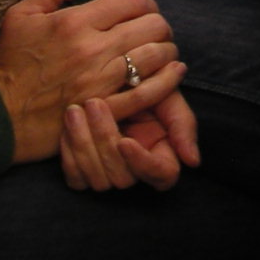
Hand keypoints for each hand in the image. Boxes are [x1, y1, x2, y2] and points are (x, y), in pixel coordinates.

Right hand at [0, 0, 184, 163]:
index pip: (131, 1)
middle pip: (151, 25)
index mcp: (75, 22)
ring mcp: (102, 82)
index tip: (142, 9)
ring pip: (155, 56)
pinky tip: (173, 72)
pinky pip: (149, 93)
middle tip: (154, 30)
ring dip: (166, 49)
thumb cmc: (10, 62)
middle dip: (159, 24)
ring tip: (163, 50)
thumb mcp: (23, 13)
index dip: (144, 2)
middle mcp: (93, 49)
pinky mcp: (106, 110)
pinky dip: (168, 80)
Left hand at [58, 89, 200, 192]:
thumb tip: (192, 161)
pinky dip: (69, 153)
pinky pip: (75, 178)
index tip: (125, 141)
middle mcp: (135, 171)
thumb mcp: (167, 96)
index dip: (142, 163)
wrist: (112, 78)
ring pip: (98, 181)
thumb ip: (183, 125)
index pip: (162, 175)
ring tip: (75, 109)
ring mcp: (109, 174)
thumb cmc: (145, 84)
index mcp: (161, 157)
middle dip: (105, 141)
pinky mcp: (84, 173)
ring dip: (84, 144)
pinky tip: (67, 124)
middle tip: (94, 103)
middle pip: (123, 179)